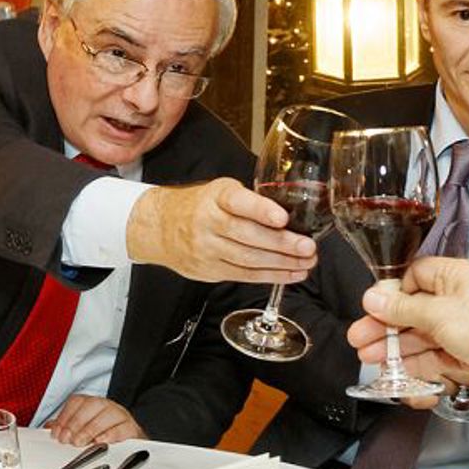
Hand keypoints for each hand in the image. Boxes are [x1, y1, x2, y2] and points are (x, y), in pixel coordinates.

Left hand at [44, 395, 143, 445]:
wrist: (129, 440)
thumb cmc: (104, 433)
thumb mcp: (82, 429)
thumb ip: (66, 427)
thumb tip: (49, 427)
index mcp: (92, 403)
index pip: (76, 402)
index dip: (65, 417)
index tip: (57, 433)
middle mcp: (105, 406)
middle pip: (90, 406)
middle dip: (76, 424)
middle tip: (68, 440)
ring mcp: (120, 415)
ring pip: (106, 414)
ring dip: (90, 429)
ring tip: (80, 443)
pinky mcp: (131, 427)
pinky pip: (122, 427)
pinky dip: (110, 435)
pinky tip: (100, 442)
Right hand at [126, 178, 317, 283]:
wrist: (160, 227)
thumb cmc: (200, 206)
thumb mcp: (221, 192)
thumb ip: (251, 201)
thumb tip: (294, 213)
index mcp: (215, 197)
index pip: (238, 202)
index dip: (261, 210)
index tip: (282, 217)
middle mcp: (208, 222)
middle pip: (247, 236)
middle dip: (282, 244)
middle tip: (308, 247)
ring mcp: (206, 249)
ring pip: (248, 260)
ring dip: (282, 264)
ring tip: (307, 262)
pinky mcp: (209, 270)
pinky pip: (244, 275)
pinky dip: (272, 276)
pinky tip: (291, 274)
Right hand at [344, 257, 468, 405]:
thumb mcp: (438, 314)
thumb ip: (402, 308)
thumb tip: (374, 297)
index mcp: (454, 278)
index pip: (414, 278)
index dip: (391, 293)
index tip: (372, 308)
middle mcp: (456, 300)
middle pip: (410, 312)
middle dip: (385, 328)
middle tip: (361, 338)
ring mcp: (458, 329)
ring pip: (417, 337)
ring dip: (393, 349)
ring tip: (371, 358)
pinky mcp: (460, 353)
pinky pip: (430, 357)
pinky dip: (414, 366)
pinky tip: (397, 373)